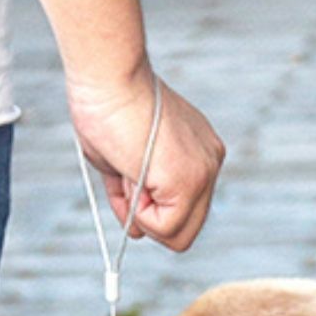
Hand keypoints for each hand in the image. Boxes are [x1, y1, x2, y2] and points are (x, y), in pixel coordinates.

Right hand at [68, 66, 224, 251]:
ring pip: (179, 235)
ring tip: (129, 173)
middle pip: (187, 229)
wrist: (109, 79)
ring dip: (144, 216)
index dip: (149, 210)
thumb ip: (133, 196)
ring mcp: (204, 174)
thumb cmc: (106, 109)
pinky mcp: (190, 182)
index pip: (182, 208)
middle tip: (127, 182)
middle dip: (150, 220)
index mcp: (197, 153)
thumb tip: (136, 233)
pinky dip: (141, 215)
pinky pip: (166, 228)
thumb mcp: (121, 162)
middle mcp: (209, 163)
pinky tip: (132, 177)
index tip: (126, 180)